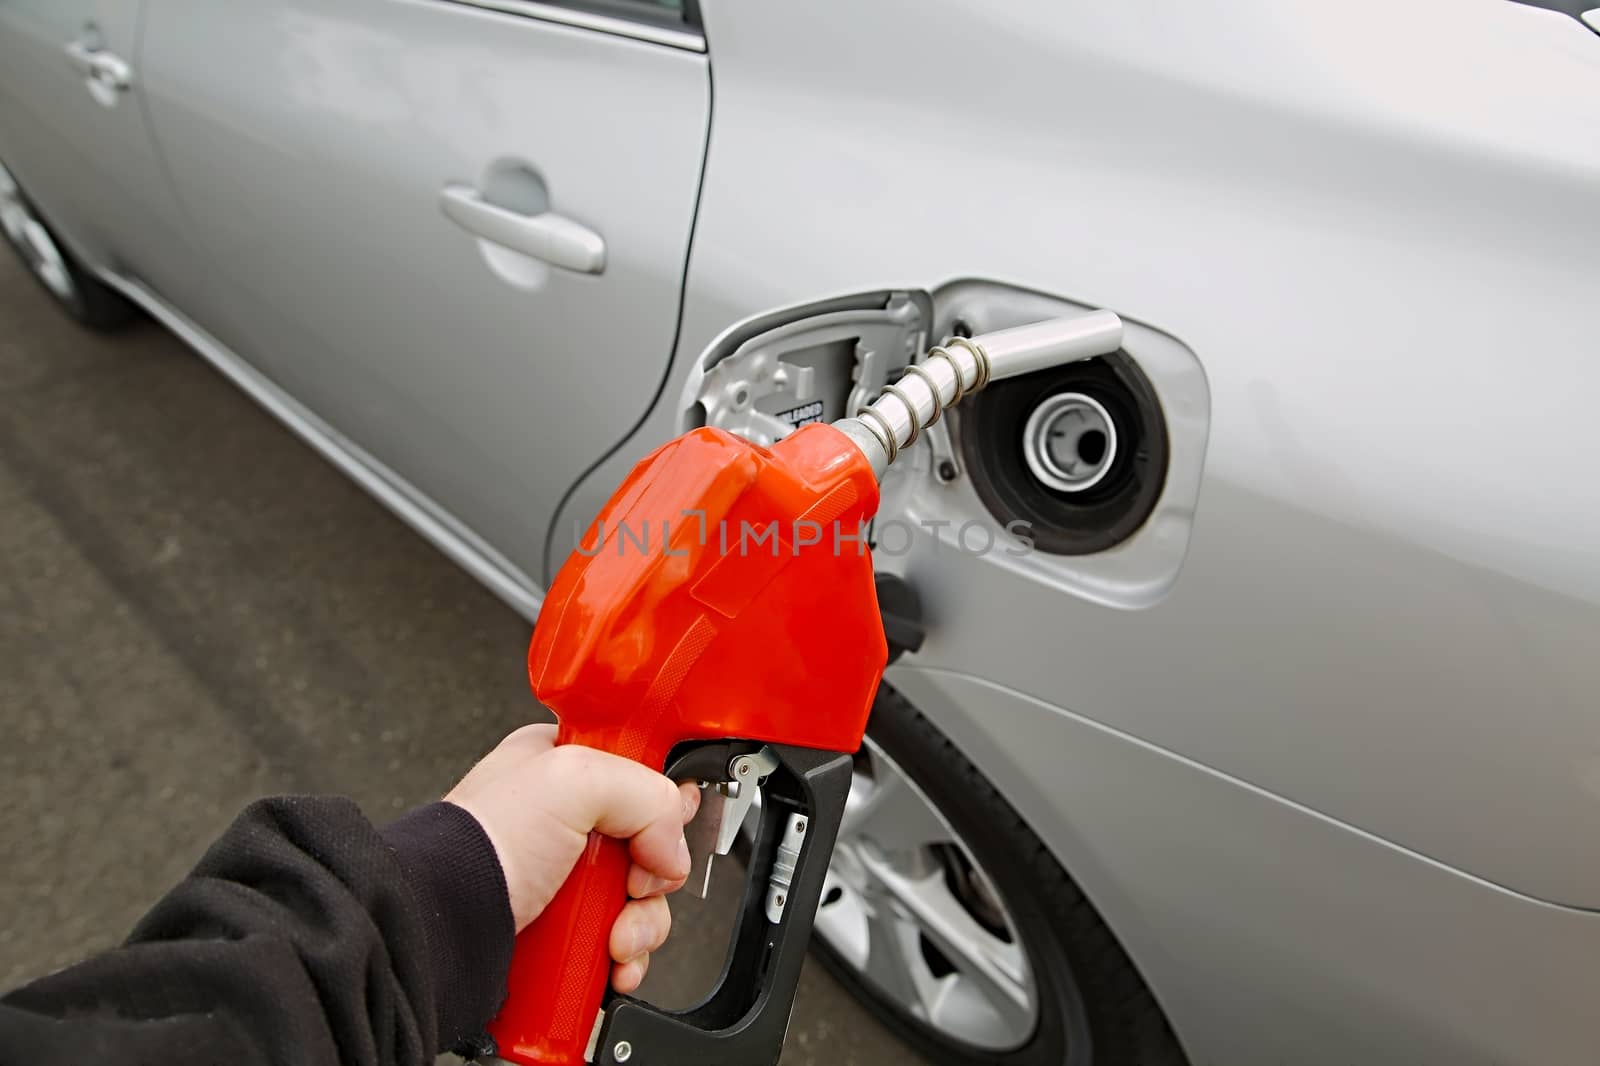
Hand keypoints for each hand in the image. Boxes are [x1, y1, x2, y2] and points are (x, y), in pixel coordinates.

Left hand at [445, 723, 700, 992]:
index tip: (660, 828)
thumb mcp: (574, 777)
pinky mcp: (561, 932)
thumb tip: (673, 844)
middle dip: (653, 879)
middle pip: (650, 847)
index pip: (642, 777)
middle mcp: (564, 823)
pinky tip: (611, 961)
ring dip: (641, 926)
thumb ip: (646, 792)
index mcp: (561, 768)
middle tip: (631, 885)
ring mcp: (563, 882)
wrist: (441, 928)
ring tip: (614, 936)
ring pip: (639, 902)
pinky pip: (619, 945)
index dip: (661, 806)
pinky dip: (625, 959)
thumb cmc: (477, 845)